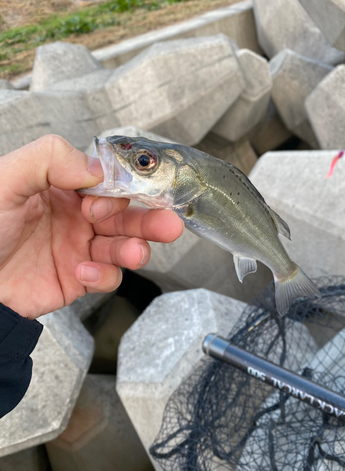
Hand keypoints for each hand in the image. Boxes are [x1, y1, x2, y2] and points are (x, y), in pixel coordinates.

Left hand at [0, 135, 183, 319]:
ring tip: (134, 253)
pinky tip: (82, 271)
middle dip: (150, 219)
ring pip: (124, 246)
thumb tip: (96, 169)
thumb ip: (49, 159)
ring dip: (135, 249)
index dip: (117, 192)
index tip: (104, 202)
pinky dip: (102, 275)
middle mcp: (77, 216)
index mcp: (63, 188)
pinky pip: (106, 276)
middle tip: (168, 224)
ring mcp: (80, 247)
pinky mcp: (79, 278)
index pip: (108, 183)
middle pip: (126, 215)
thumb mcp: (6, 180)